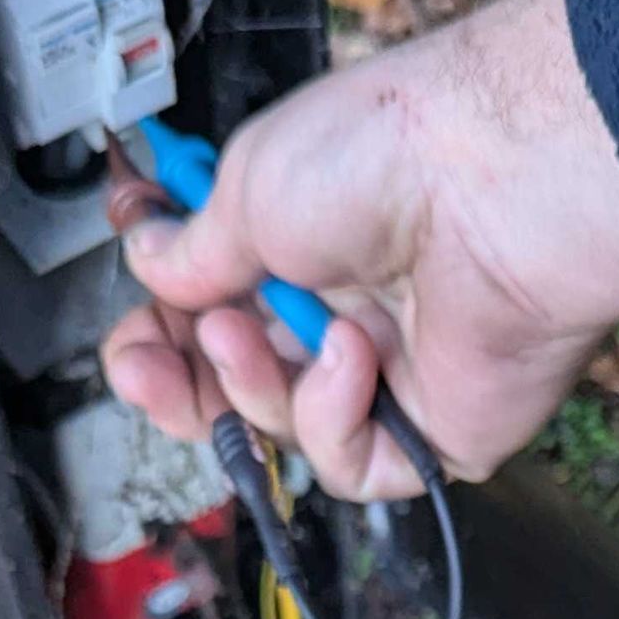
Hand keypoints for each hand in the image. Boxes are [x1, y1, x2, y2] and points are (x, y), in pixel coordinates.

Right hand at [102, 0, 618, 501]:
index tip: (132, 323)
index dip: (161, 329)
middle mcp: (344, 308)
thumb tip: (148, 259)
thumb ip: (192, 249)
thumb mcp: (248, 187)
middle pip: (238, 387)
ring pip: (283, 430)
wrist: (486, 184)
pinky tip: (351, 358)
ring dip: (250, 384)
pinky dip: (331, 416)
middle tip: (147, 367)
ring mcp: (390, 375)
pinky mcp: (434, 431)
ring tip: (251, 329)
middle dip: (179, 385)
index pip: (211, 311)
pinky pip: (351, 462)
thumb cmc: (380, 156)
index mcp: (301, 243)